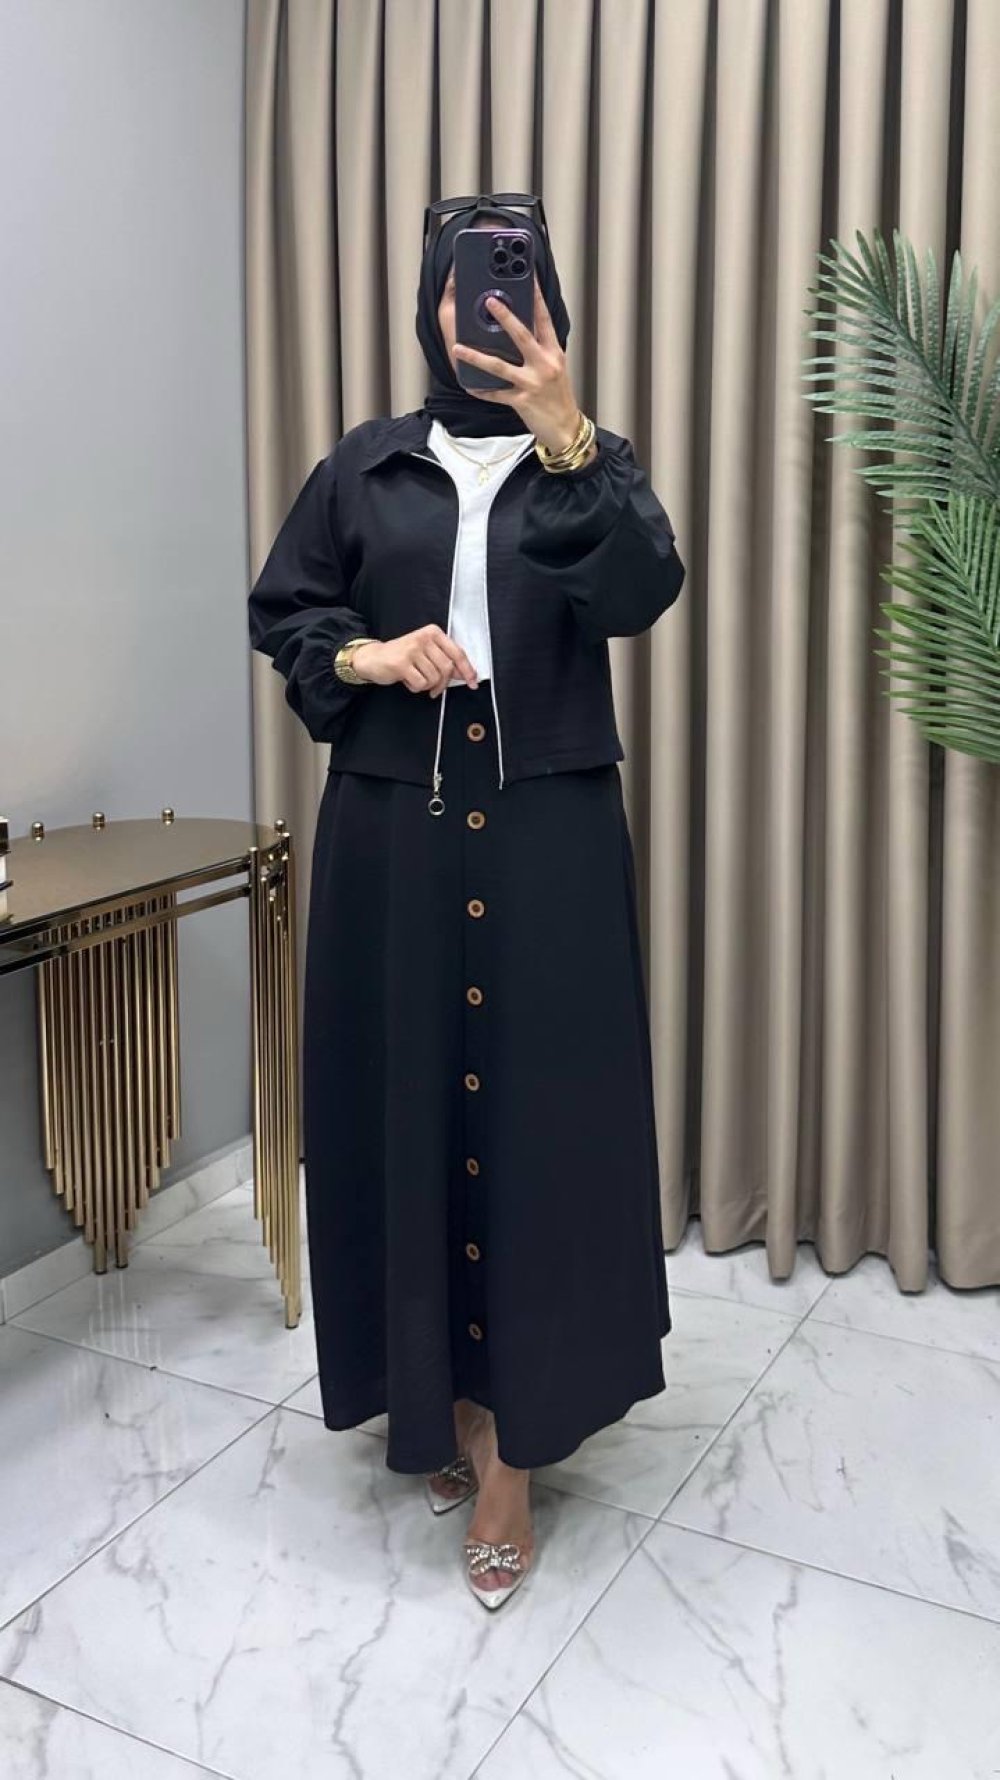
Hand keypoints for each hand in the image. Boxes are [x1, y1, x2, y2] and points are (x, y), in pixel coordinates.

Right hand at [349, 627, 478, 696]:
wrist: (373, 658)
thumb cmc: (402, 656)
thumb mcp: (426, 653)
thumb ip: (445, 661)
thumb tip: (465, 674)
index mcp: (433, 633)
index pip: (457, 653)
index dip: (467, 670)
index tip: (473, 681)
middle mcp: (424, 638)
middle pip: (447, 668)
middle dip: (442, 683)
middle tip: (435, 689)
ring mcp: (412, 650)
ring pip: (434, 678)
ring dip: (427, 686)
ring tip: (416, 679)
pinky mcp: (402, 663)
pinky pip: (420, 684)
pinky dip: (415, 687)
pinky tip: (407, 680)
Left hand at [452, 276, 596, 462]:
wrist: (565, 428)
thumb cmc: (558, 397)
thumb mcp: (555, 367)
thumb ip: (539, 349)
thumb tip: (520, 330)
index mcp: (553, 352)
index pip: (544, 319)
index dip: (536, 297)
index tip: (527, 277)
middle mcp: (544, 364)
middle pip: (522, 335)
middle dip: (505, 317)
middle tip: (490, 301)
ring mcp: (532, 383)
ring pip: (500, 366)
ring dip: (476, 356)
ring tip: (458, 347)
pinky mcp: (521, 401)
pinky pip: (496, 394)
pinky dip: (481, 390)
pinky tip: (469, 385)